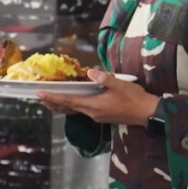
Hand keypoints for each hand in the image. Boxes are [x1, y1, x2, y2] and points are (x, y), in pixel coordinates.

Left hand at [35, 69, 158, 125]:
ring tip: (50, 101)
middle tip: (40, 98)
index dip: (53, 98)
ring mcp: (96, 116)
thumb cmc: (134, 98)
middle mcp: (92, 113)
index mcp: (94, 105)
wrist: (147, 113)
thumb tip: (90, 72)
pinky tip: (70, 103)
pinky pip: (81, 111)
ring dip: (61, 106)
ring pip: (74, 111)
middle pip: (68, 108)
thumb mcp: (120, 84)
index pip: (68, 101)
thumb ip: (104, 78)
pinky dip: (72, 106)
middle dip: (53, 103)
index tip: (40, 95)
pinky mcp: (101, 116)